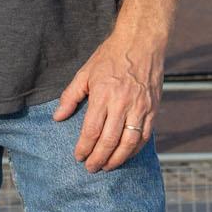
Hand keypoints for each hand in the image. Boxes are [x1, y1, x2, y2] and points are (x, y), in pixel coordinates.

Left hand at [53, 32, 163, 171]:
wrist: (141, 42)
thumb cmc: (110, 56)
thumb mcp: (85, 72)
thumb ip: (70, 96)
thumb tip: (58, 117)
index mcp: (103, 94)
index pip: (92, 129)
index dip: (84, 147)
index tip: (78, 156)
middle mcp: (122, 103)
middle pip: (110, 140)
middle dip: (99, 158)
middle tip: (91, 168)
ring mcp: (140, 107)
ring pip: (129, 142)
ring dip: (117, 159)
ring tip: (107, 167)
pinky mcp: (153, 109)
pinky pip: (144, 135)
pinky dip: (135, 149)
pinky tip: (126, 155)